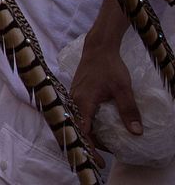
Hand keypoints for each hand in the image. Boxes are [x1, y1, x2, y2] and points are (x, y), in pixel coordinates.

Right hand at [71, 40, 141, 165]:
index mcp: (83, 103)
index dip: (90, 150)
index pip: (83, 133)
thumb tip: (136, 132)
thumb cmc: (110, 66)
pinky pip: (79, 114)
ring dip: (90, 134)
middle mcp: (74, 102)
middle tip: (109, 153)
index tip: (98, 162)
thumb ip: (129, 111)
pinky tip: (101, 125)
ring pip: (79, 122)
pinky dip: (88, 124)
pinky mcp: (76, 94)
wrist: (98, 48)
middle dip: (92, 144)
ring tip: (106, 142)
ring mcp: (74, 98)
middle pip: (79, 130)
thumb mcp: (124, 89)